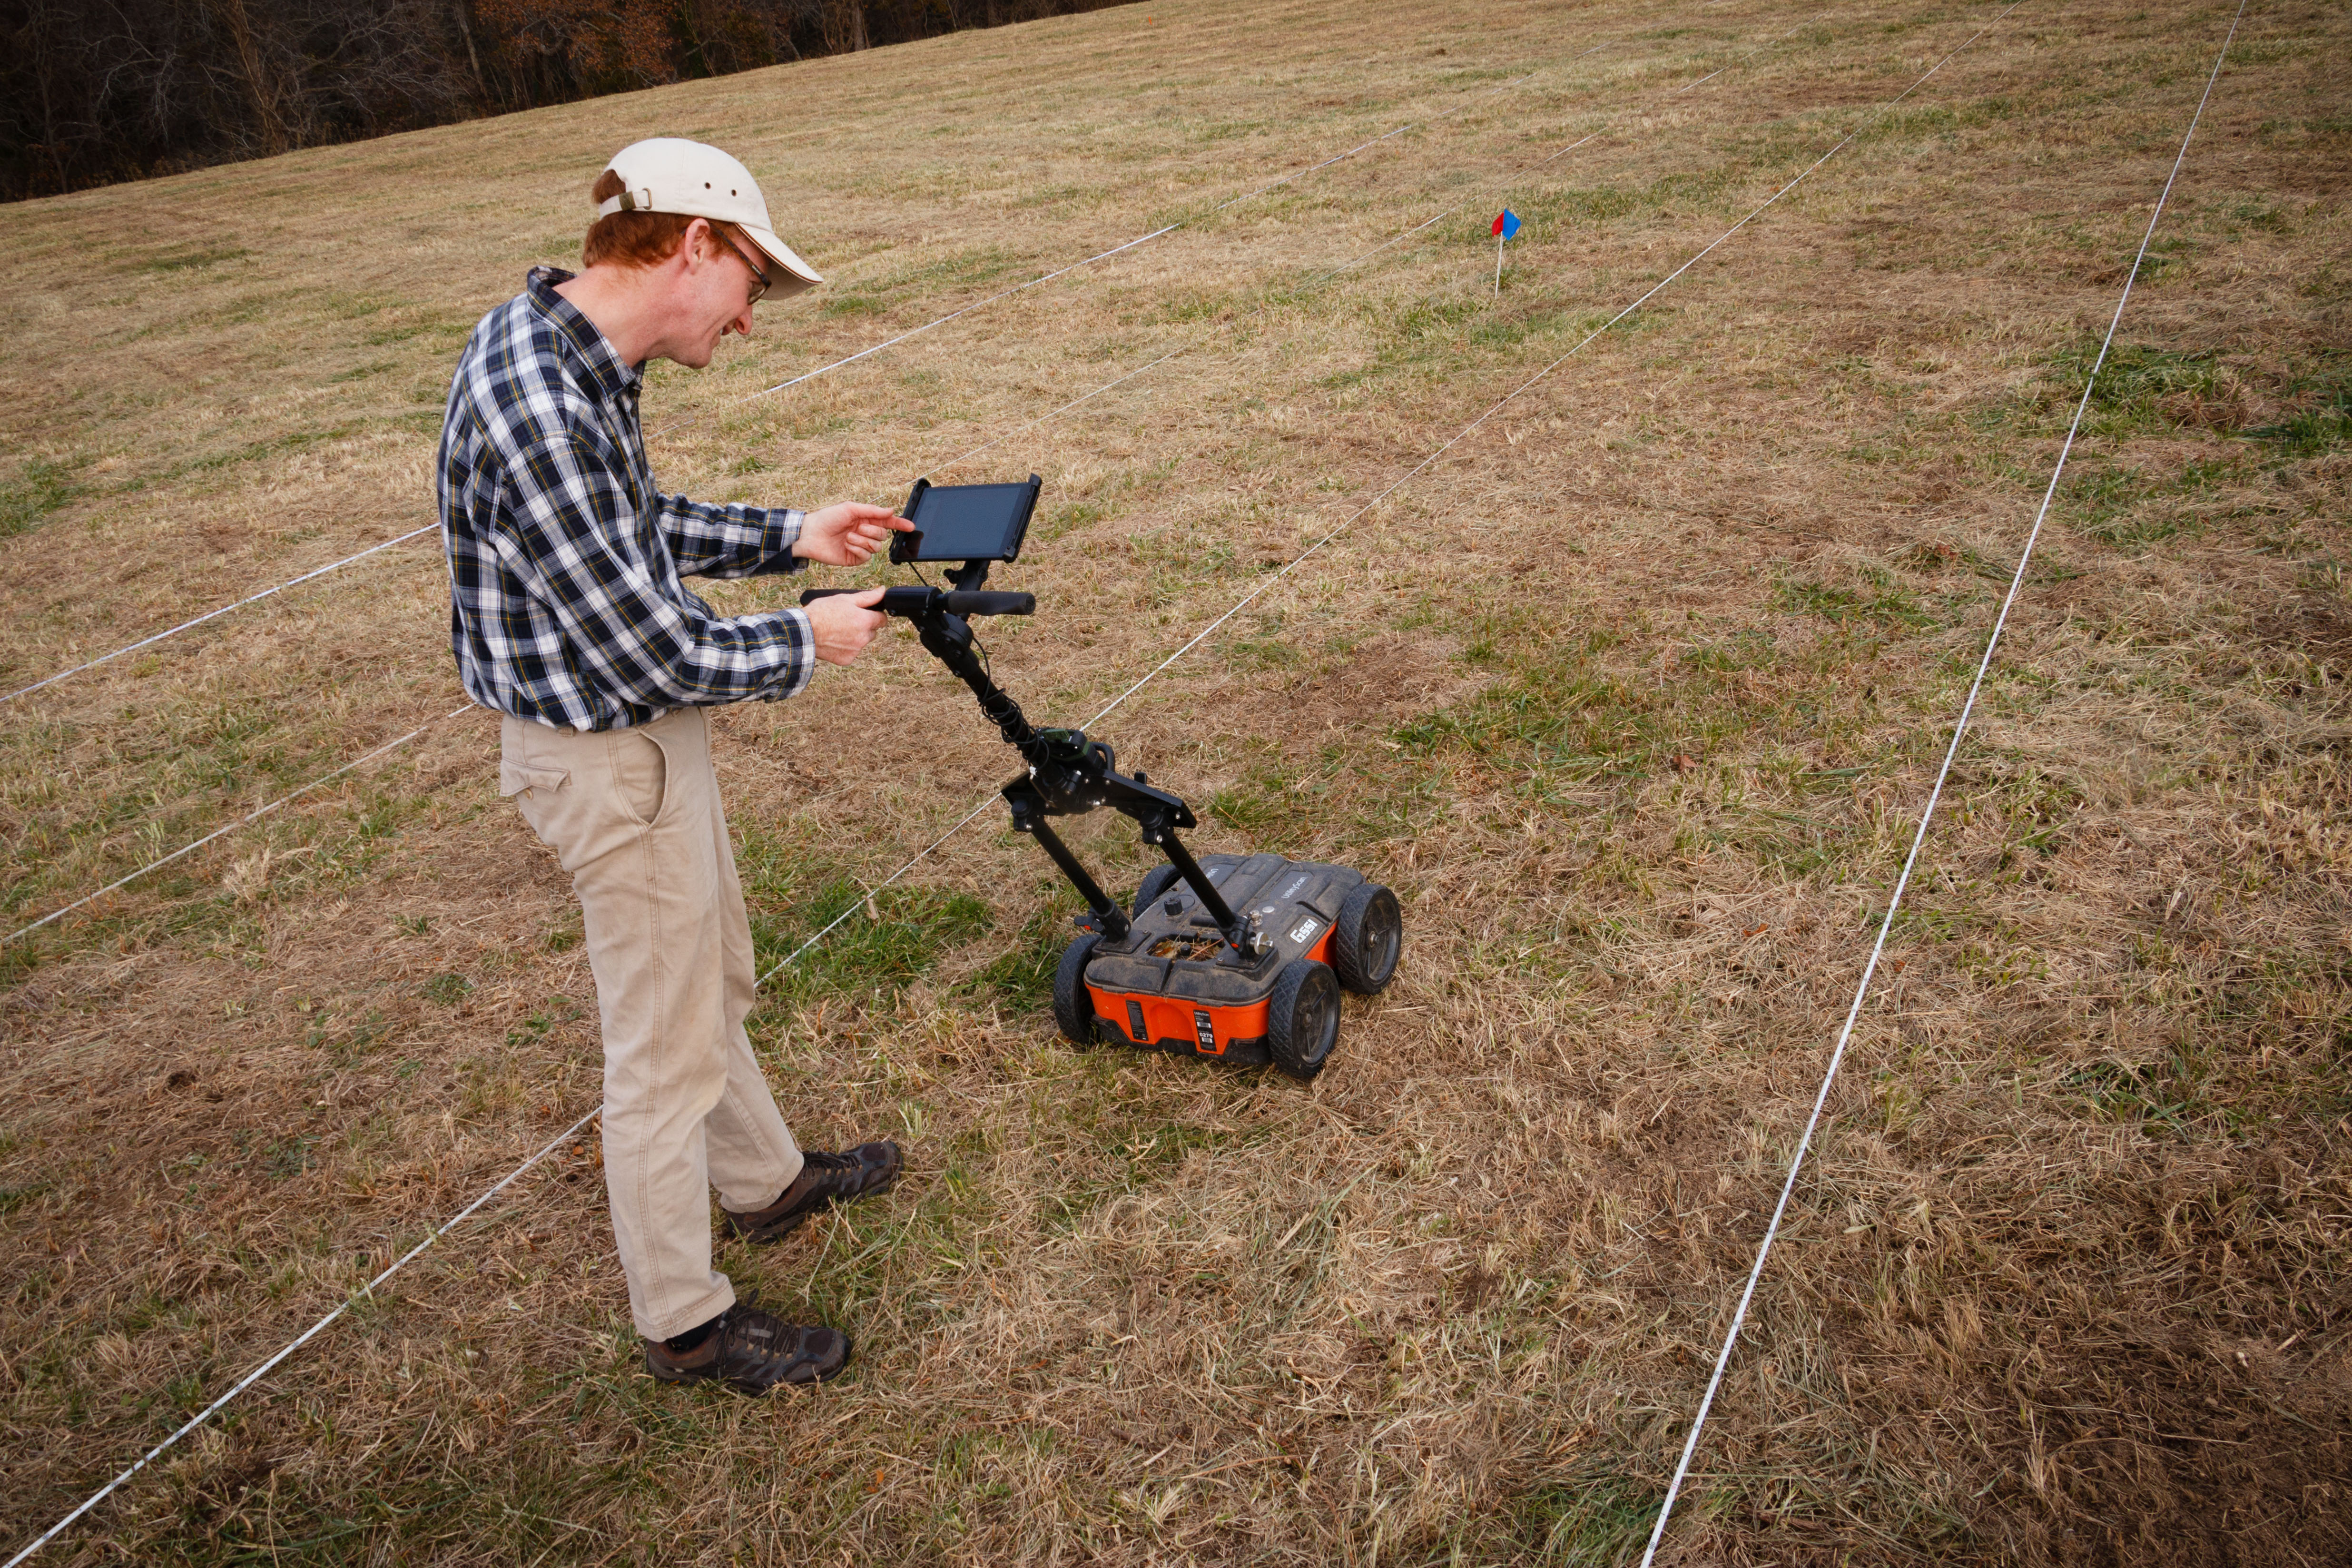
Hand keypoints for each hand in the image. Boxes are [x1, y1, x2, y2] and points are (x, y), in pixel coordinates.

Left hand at [793, 502, 911, 566]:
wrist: (810, 535)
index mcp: (865, 519)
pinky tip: (847, 545)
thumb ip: (872, 510)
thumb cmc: (827, 518)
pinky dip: (857, 549)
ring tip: (848, 537)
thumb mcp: (850, 508)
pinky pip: (867, 556)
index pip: (887, 522)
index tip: (911, 527)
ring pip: (877, 547)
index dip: (900, 524)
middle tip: (859, 527)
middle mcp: (865, 533)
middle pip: (883, 535)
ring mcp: (860, 546)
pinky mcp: (854, 558)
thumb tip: (890, 510)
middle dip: (873, 531)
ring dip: (863, 541)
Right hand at [805, 587, 887, 665]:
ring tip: (837, 631)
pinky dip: (845, 648)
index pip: (882, 620)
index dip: (874, 615)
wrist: (803, 632)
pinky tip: (834, 641)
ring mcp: (856, 650)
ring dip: (855, 638)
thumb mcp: (845, 599)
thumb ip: (867, 597)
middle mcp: (864, 637)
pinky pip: (851, 653)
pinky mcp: (847, 659)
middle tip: (846, 621)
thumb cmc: (821, 612)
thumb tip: (882, 591)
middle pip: (872, 632)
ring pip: (861, 642)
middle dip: (863, 627)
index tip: (866, 615)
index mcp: (865, 621)